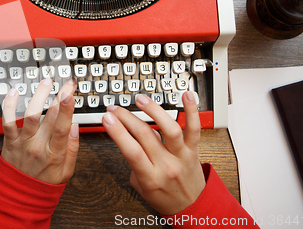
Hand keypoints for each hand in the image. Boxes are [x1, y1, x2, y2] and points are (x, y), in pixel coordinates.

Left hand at [1, 78, 78, 184]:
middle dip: (60, 95)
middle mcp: (37, 146)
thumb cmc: (44, 183)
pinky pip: (7, 120)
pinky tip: (14, 92)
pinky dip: (9, 105)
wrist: (19, 196)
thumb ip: (72, 148)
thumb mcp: (67, 171)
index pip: (61, 126)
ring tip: (46, 82)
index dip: (66, 107)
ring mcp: (22, 142)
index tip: (70, 92)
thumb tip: (75, 126)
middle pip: (50, 116)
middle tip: (67, 83)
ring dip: (39, 95)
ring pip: (30, 114)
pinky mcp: (10, 140)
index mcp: (54, 154)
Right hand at [102, 91, 205, 214]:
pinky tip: (186, 95)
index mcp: (150, 178)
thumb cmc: (164, 197)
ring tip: (141, 100)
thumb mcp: (140, 187)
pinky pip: (194, 128)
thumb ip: (134, 163)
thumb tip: (128, 138)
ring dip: (154, 111)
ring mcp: (181, 156)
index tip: (107, 118)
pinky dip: (191, 110)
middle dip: (126, 118)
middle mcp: (167, 165)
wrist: (192, 208)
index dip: (118, 132)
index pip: (132, 151)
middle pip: (145, 136)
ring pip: (170, 129)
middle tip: (114, 109)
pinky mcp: (193, 150)